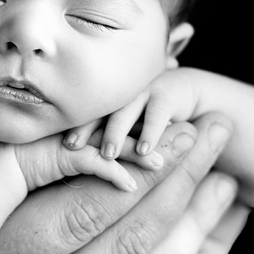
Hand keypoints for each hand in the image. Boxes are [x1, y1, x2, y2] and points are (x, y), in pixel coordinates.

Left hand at [65, 67, 199, 159]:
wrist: (194, 93)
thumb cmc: (155, 117)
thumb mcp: (133, 126)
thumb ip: (113, 138)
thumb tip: (81, 161)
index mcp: (112, 100)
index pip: (87, 112)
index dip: (73, 126)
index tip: (59, 143)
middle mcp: (125, 94)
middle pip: (100, 110)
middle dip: (84, 127)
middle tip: (70, 146)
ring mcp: (145, 92)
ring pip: (125, 111)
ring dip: (115, 132)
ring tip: (107, 154)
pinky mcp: (168, 95)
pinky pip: (157, 114)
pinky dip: (150, 132)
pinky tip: (144, 150)